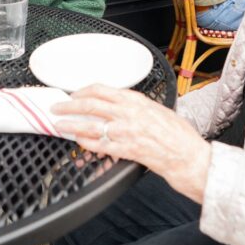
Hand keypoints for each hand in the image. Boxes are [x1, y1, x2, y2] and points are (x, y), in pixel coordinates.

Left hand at [52, 85, 211, 203]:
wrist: (187, 155)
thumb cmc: (177, 133)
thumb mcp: (156, 109)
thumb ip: (135, 106)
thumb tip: (118, 105)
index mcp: (135, 100)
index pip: (101, 90)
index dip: (82, 91)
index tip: (74, 95)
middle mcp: (129, 113)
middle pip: (90, 105)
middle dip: (69, 106)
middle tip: (57, 108)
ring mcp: (126, 132)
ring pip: (90, 126)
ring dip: (71, 125)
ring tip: (59, 126)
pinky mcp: (126, 150)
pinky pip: (100, 145)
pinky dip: (86, 143)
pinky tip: (79, 143)